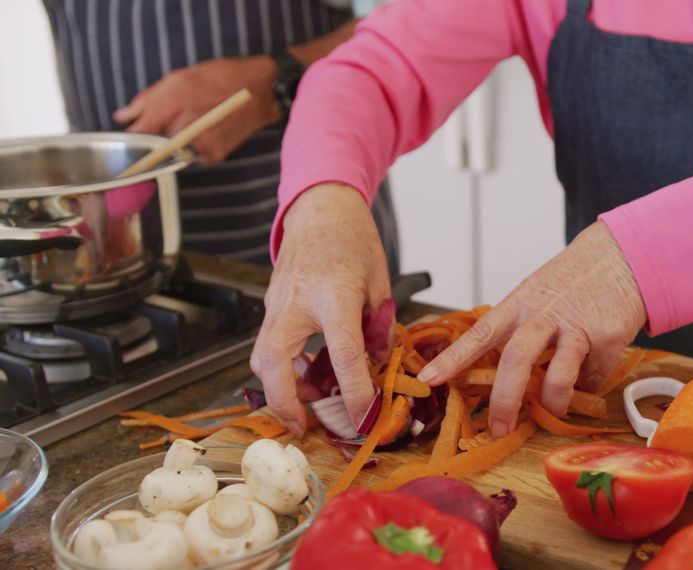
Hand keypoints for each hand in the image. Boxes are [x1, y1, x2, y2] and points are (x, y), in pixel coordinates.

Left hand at [114, 56, 280, 163]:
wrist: (263, 92)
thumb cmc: (222, 79)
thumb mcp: (180, 78)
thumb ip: (147, 100)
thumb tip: (122, 117)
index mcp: (174, 104)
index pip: (140, 133)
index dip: (129, 141)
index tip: (121, 152)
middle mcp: (186, 128)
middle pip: (154, 143)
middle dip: (156, 134)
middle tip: (173, 118)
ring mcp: (201, 145)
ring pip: (173, 150)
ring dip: (176, 139)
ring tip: (195, 120)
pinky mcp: (213, 156)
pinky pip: (192, 155)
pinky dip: (194, 145)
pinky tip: (207, 129)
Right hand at [250, 184, 391, 435]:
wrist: (319, 206)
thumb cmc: (352, 237)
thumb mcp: (378, 279)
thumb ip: (378, 324)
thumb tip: (376, 361)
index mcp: (332, 295)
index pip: (343, 355)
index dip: (355, 392)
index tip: (364, 418)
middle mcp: (296, 303)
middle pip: (274, 364)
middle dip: (285, 402)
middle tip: (302, 427)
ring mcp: (276, 304)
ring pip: (262, 357)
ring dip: (280, 386)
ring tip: (310, 401)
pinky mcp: (270, 305)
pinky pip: (269, 343)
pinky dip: (281, 366)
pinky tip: (306, 372)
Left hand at [419, 222, 646, 437]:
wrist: (620, 256)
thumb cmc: (572, 281)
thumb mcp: (536, 296)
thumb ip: (519, 331)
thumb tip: (500, 378)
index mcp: (519, 304)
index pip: (480, 333)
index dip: (453, 358)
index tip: (429, 378)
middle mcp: (544, 314)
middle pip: (516, 360)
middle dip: (504, 400)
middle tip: (498, 427)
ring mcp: (577, 327)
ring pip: (558, 376)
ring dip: (552, 402)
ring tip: (552, 410)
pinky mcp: (607, 338)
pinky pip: (592, 377)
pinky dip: (587, 386)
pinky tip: (588, 374)